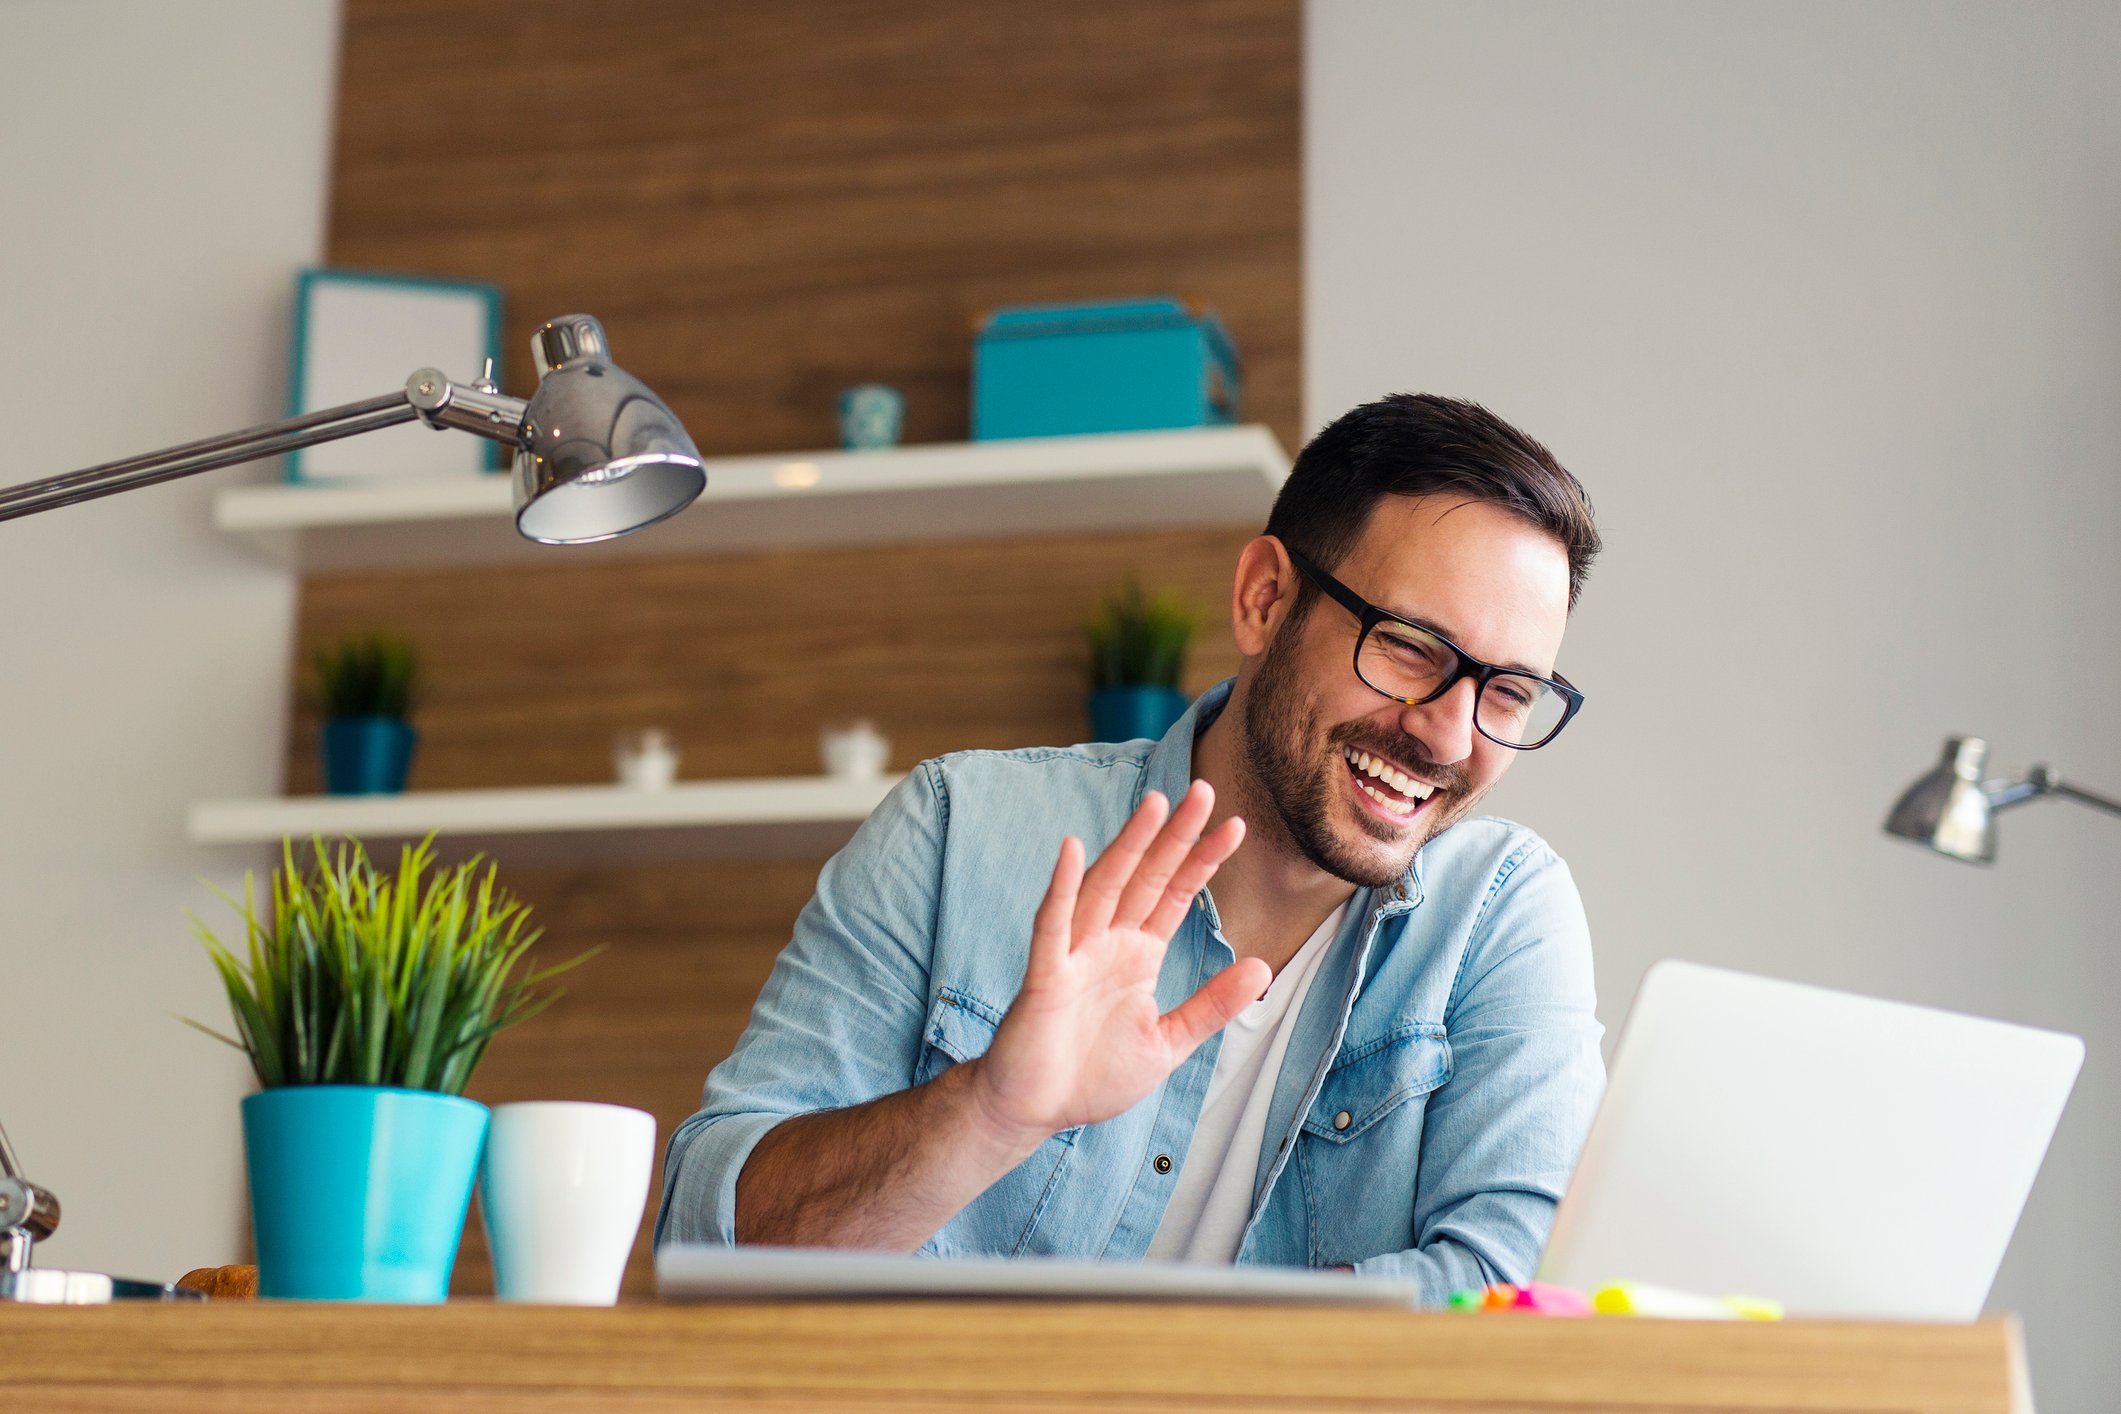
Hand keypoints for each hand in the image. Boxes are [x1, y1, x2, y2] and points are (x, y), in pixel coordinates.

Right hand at [969, 781, 1268, 1147]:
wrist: (1033, 1111)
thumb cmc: (1092, 1075)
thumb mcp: (1168, 1042)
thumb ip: (1211, 1005)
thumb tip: (1262, 966)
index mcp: (1137, 955)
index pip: (1175, 895)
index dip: (1203, 861)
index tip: (1236, 827)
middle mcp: (1107, 943)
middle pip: (1146, 877)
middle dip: (1174, 836)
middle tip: (1205, 791)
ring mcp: (1074, 954)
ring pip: (1105, 888)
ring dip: (1129, 846)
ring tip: (1156, 804)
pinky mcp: (1045, 976)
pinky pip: (1052, 925)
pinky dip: (1061, 888)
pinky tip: (1071, 850)